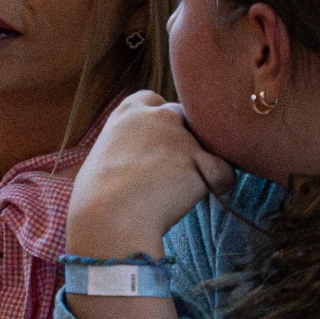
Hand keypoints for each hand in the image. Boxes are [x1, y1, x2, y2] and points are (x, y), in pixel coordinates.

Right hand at [65, 93, 232, 259]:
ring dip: (201, 162)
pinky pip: (224, 170)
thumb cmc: (95, 199)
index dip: (160, 122)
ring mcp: (181, 138)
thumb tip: (127, 161)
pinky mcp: (200, 162)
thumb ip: (120, 148)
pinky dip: (220, 183)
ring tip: (182, 190)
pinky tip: (208, 195)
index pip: (154, 101)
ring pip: (206, 145)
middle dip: (184, 138)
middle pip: (184, 118)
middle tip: (174, 169)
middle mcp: (158, 117)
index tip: (157, 144)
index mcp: (128, 113)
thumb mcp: (99, 158)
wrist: (110, 218)